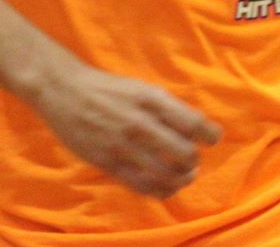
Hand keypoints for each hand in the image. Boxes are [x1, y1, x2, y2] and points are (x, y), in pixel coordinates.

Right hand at [34, 61, 222, 197]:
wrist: (66, 90)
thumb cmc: (109, 89)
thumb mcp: (141, 88)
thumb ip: (165, 108)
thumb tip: (194, 128)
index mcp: (151, 99)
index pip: (192, 123)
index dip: (210, 135)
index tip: (213, 138)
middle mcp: (140, 123)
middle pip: (183, 153)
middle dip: (194, 160)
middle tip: (194, 160)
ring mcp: (123, 146)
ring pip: (165, 175)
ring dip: (181, 179)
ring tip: (185, 176)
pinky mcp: (108, 163)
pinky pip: (141, 185)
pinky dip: (160, 190)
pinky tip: (166, 187)